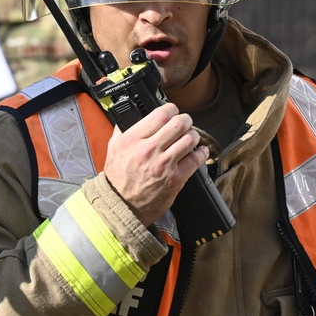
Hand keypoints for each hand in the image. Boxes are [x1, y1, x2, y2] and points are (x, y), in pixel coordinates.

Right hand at [103, 103, 208, 225]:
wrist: (122, 206)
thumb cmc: (118, 179)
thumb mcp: (113, 149)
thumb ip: (122, 130)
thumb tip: (130, 115)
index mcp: (133, 139)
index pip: (160, 114)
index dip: (171, 109)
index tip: (172, 112)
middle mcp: (149, 150)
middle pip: (179, 124)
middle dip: (186, 120)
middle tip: (185, 123)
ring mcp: (164, 165)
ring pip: (190, 139)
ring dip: (193, 135)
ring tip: (191, 137)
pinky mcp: (175, 179)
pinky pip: (196, 160)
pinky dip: (201, 153)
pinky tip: (200, 151)